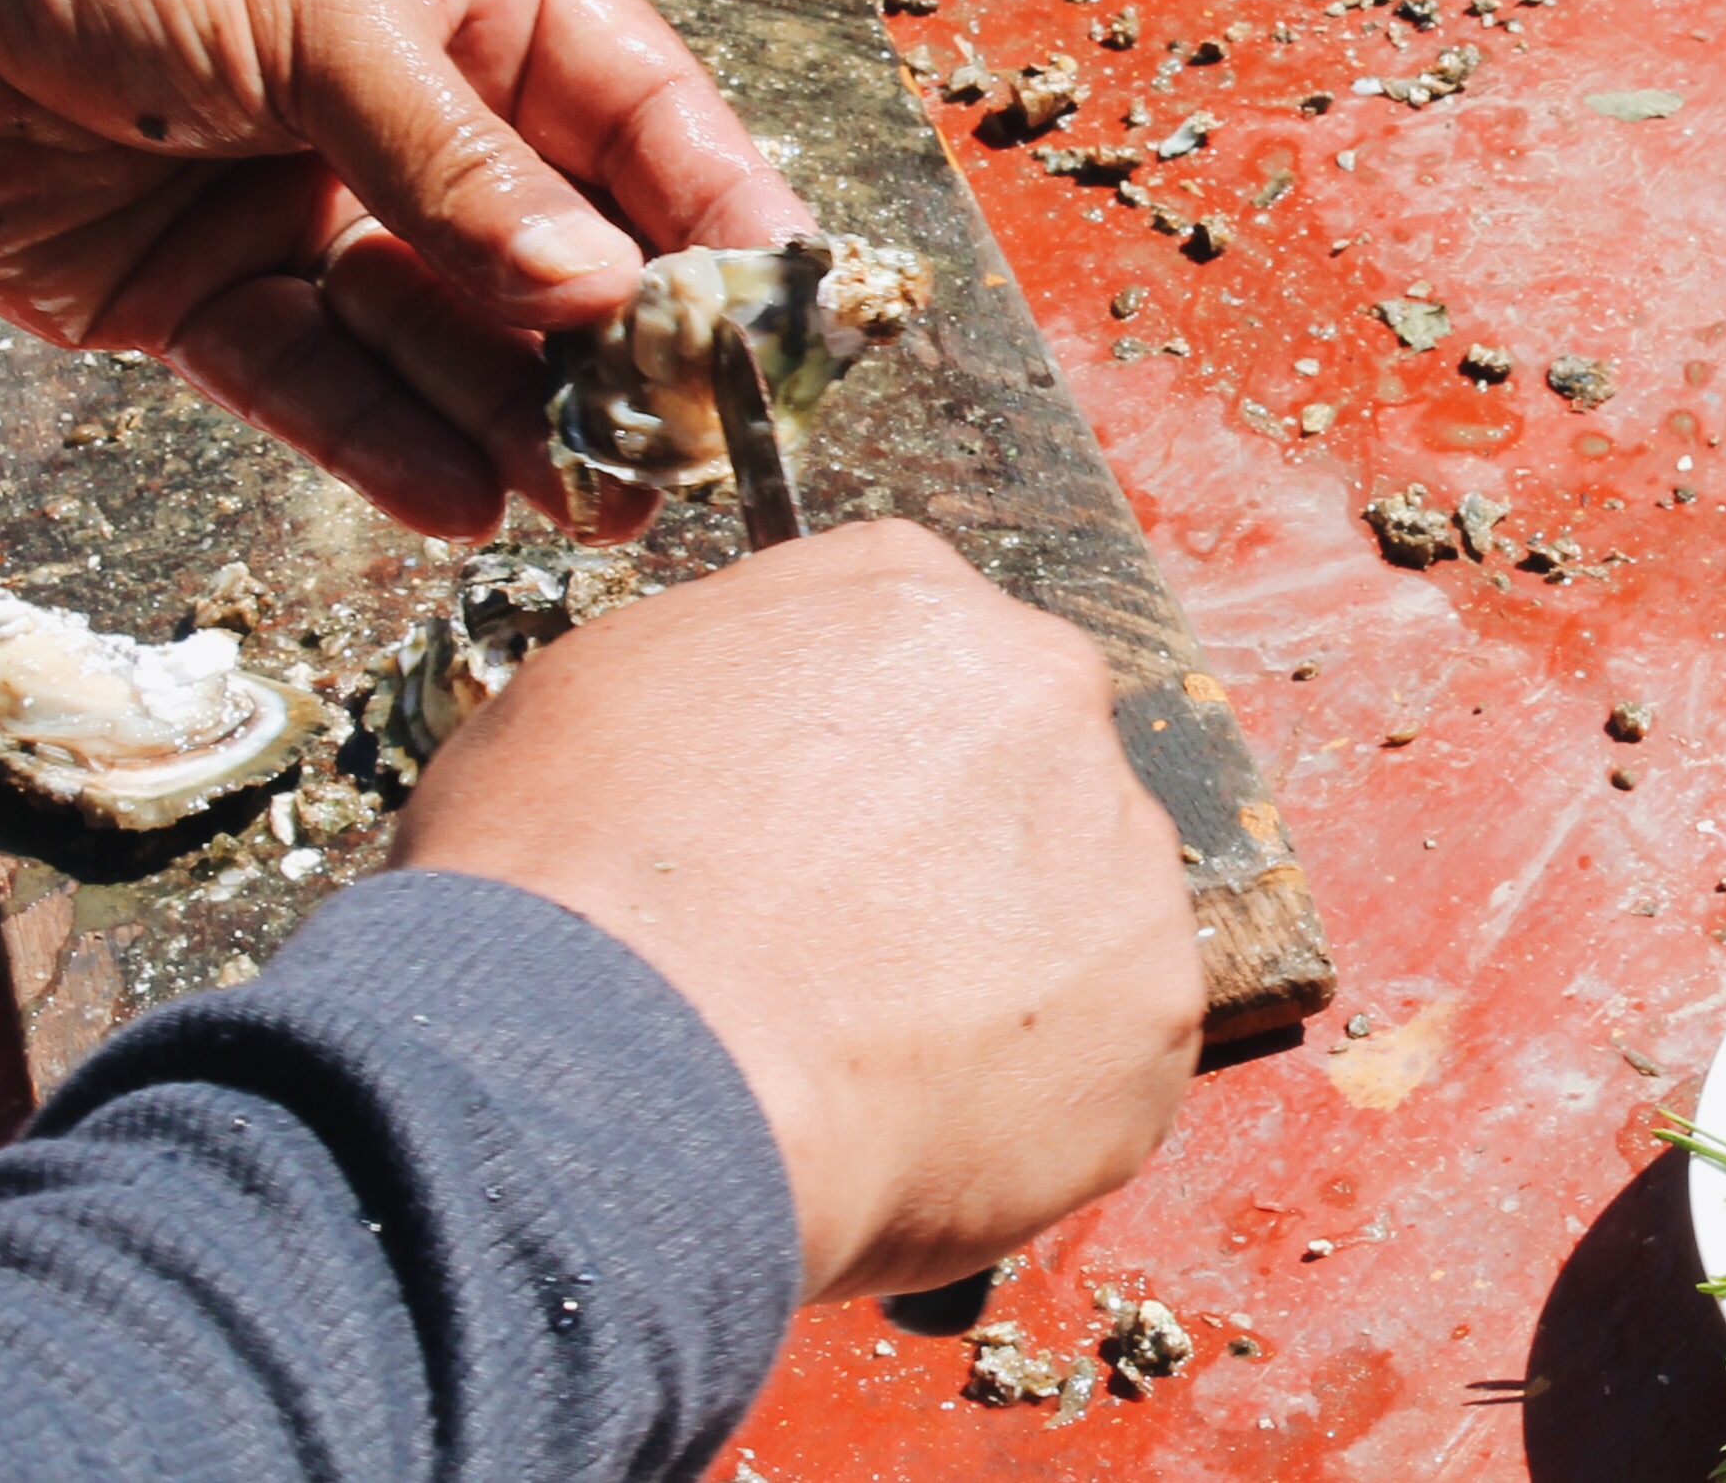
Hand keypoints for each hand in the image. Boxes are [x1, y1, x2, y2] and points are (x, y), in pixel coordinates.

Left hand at [0, 0, 809, 539]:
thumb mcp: (313, 9)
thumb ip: (459, 166)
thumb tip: (608, 295)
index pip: (632, 106)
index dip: (715, 205)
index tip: (788, 312)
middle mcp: (391, 99)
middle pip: (544, 243)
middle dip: (619, 346)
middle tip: (687, 452)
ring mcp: (291, 200)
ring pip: (437, 333)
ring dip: (514, 417)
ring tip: (594, 502)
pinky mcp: (184, 292)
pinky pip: (313, 380)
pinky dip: (384, 443)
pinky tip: (466, 504)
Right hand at [394, 521, 1204, 1298]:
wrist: (619, 1072)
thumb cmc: (571, 888)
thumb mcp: (599, 690)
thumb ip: (732, 676)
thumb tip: (753, 726)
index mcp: (909, 597)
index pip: (924, 662)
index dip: (865, 771)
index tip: (822, 847)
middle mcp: (1043, 689)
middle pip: (1022, 778)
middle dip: (952, 867)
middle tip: (848, 964)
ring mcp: (1117, 849)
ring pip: (1077, 916)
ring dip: (1003, 981)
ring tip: (868, 1064)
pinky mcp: (1155, 1010)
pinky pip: (1105, 1062)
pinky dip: (1030, 1107)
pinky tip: (917, 1128)